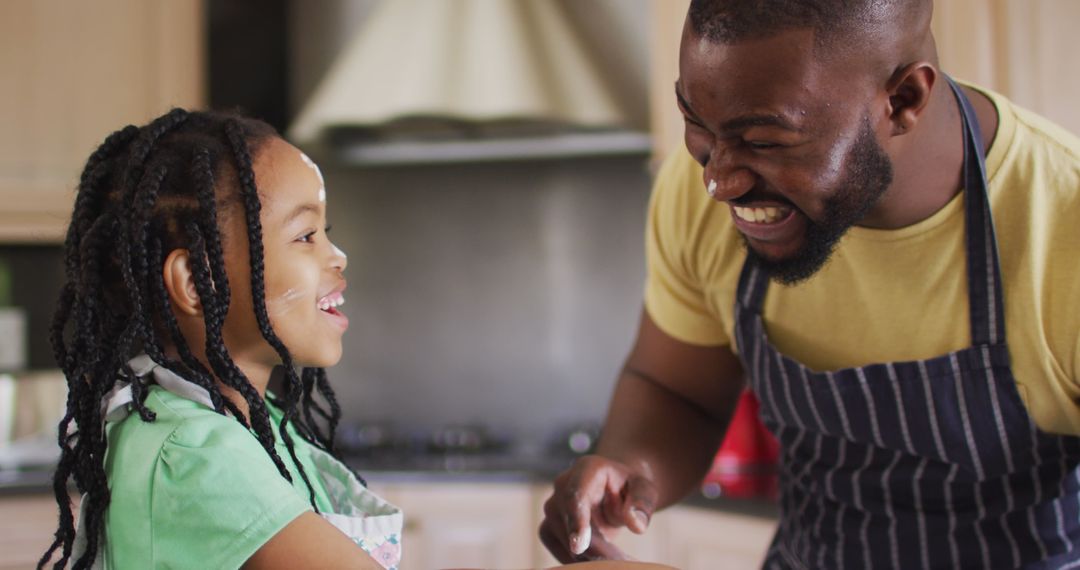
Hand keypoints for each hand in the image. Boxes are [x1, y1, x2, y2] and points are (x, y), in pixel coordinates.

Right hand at [538, 455, 658, 562]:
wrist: (613, 490)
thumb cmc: (629, 487)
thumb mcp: (644, 489)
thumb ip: (642, 503)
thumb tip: (637, 526)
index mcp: (586, 469)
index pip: (575, 495)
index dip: (576, 520)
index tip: (580, 546)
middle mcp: (562, 485)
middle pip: (570, 524)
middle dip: (597, 550)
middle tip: (624, 564)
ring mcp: (552, 507)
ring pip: (565, 542)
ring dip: (592, 558)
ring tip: (620, 563)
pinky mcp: (549, 528)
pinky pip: (561, 552)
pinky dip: (581, 563)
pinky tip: (602, 563)